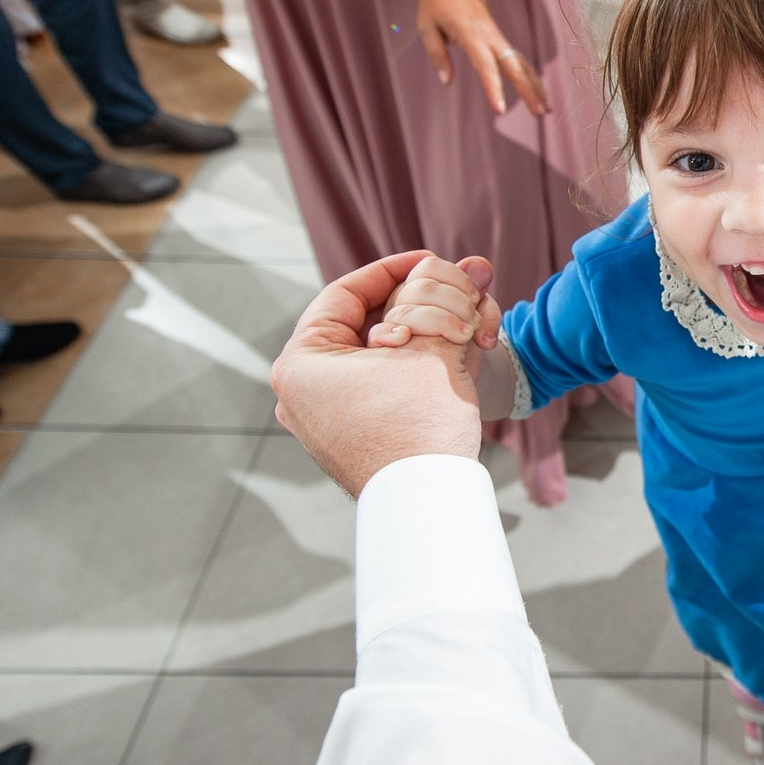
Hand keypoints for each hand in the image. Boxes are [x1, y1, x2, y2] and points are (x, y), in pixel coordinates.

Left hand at [270, 251, 483, 495]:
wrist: (428, 504)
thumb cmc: (421, 428)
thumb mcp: (431, 346)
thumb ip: (439, 301)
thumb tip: (464, 266)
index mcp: (300, 362)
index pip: (344, 293)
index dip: (392, 270)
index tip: (428, 260)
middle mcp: (298, 391)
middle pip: (355, 323)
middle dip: (408, 304)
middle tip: (446, 290)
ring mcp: (319, 420)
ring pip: (367, 355)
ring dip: (412, 335)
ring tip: (451, 325)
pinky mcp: (344, 440)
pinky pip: (371, 386)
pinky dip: (404, 367)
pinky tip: (440, 359)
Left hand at [415, 0, 548, 116]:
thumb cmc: (437, 2)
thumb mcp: (426, 26)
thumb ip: (437, 55)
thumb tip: (447, 82)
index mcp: (470, 35)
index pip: (485, 66)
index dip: (493, 88)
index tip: (500, 110)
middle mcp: (490, 37)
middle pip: (514, 67)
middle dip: (528, 91)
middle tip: (540, 113)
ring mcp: (498, 38)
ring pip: (522, 64)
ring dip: (535, 86)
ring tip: (545, 109)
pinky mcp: (500, 39)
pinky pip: (519, 60)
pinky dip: (530, 76)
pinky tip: (537, 92)